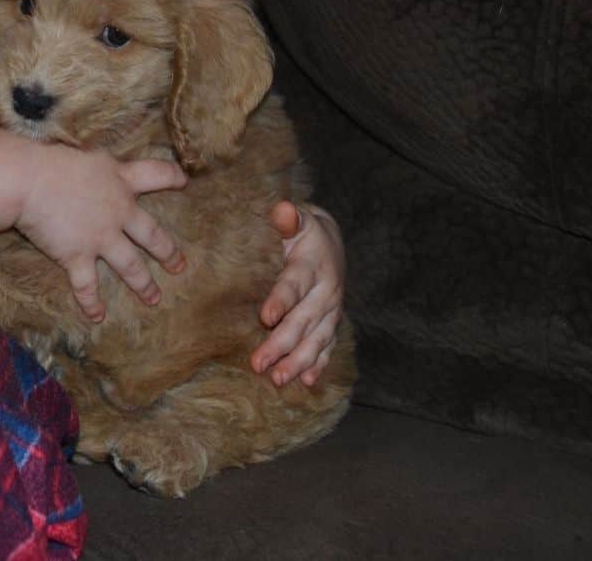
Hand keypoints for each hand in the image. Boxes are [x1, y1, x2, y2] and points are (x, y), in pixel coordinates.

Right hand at [15, 146, 186, 321]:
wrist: (29, 181)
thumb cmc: (52, 161)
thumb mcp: (88, 157)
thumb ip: (102, 168)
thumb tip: (99, 170)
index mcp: (121, 179)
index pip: (156, 174)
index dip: (172, 177)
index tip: (184, 181)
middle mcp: (118, 211)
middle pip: (151, 234)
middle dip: (167, 252)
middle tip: (180, 266)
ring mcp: (100, 237)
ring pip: (131, 266)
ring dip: (143, 284)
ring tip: (154, 298)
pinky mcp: (77, 256)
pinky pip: (87, 285)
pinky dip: (92, 303)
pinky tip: (98, 316)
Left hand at [253, 201, 344, 386]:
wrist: (329, 242)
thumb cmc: (300, 232)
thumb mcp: (296, 219)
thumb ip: (287, 218)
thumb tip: (282, 210)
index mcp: (313, 263)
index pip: (295, 284)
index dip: (281, 300)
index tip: (265, 317)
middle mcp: (326, 290)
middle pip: (304, 320)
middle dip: (282, 343)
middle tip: (259, 363)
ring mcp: (331, 310)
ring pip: (317, 339)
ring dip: (298, 362)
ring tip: (279, 379)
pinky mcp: (331, 323)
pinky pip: (328, 347)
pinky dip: (318, 365)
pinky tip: (308, 382)